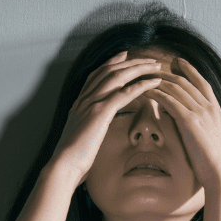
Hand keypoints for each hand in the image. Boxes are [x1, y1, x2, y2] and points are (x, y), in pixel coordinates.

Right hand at [45, 52, 163, 184]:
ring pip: (118, 76)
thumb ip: (89, 125)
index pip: (97, 74)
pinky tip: (153, 82)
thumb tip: (95, 127)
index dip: (112, 62)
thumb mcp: (82, 135)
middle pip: (109, 70)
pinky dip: (141, 85)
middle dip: (131, 61)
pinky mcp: (100, 113)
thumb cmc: (74, 157)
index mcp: (80, 102)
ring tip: (155, 65)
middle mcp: (84, 98)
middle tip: (149, 59)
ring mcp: (91, 103)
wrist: (64, 165)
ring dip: (139, 68)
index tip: (126, 54)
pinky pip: (124, 94)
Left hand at [147, 56, 220, 191]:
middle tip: (156, 65)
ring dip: (160, 80)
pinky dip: (156, 93)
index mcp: (218, 114)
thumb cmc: (220, 168)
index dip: (191, 72)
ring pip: (177, 88)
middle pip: (188, 82)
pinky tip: (145, 91)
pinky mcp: (190, 121)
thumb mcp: (219, 146)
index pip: (204, 85)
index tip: (180, 63)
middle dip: (171, 71)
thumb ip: (211, 135)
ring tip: (146, 76)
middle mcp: (211, 109)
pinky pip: (169, 100)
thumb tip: (205, 136)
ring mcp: (201, 113)